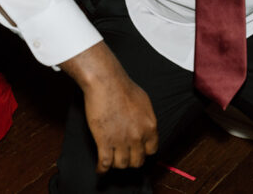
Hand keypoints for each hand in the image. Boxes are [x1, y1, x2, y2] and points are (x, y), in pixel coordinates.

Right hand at [62, 42, 158, 173]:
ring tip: (112, 160)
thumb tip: (145, 129)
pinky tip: (101, 169)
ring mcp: (121, 140)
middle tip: (124, 156)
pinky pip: (105, 164)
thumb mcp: (144, 102)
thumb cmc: (123, 88)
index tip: (137, 151)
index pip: (151, 151)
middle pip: (137, 161)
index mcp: (150, 126)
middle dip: (130, 160)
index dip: (143, 152)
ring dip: (116, 164)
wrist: (106, 83)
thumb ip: (146, 119)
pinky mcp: (104, 141)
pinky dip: (102, 169)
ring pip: (121, 164)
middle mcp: (138, 136)